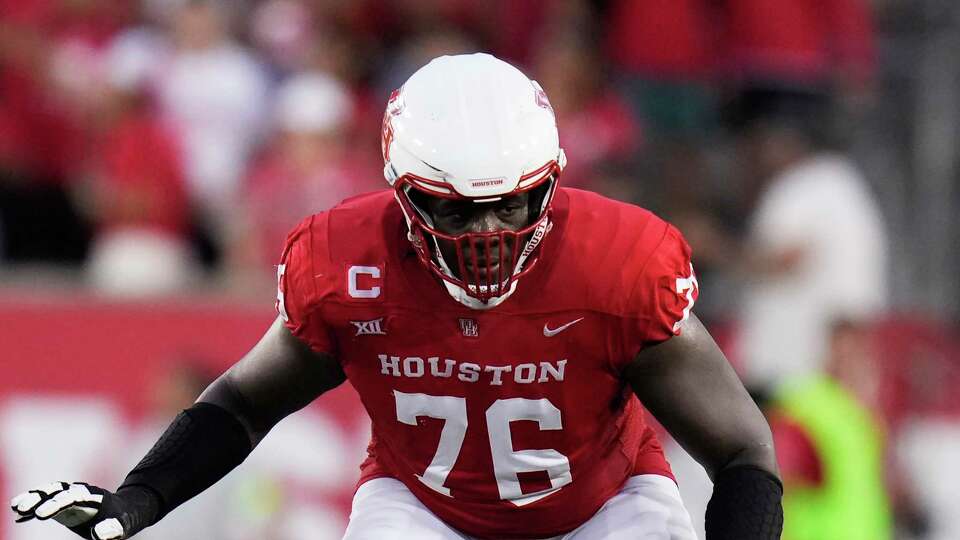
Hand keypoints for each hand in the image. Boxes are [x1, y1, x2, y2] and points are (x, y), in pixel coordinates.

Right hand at [11, 481, 141, 538]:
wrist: (124, 510)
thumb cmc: (123, 519)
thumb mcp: (121, 525)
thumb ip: (112, 528)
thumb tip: (100, 534)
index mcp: (93, 496)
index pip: (72, 497)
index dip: (56, 504)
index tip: (40, 514)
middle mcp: (79, 492)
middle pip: (57, 491)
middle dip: (39, 498)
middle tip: (22, 508)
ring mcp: (70, 496)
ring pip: (48, 492)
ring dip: (32, 498)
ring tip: (16, 507)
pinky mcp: (63, 503)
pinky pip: (45, 502)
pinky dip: (33, 508)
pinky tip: (18, 517)